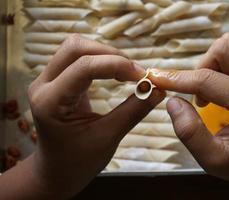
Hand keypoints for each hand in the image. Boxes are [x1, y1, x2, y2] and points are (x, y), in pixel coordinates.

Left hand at [0, 34, 164, 198]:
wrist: (56, 172)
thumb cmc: (78, 162)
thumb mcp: (108, 137)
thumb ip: (134, 111)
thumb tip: (158, 90)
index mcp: (50, 102)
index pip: (84, 67)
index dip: (118, 65)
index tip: (144, 76)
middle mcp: (43, 85)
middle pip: (76, 47)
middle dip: (110, 54)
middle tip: (135, 72)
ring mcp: (47, 81)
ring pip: (76, 48)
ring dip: (105, 54)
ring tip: (127, 71)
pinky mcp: (56, 81)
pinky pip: (77, 58)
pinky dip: (100, 60)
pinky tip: (115, 72)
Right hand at [149, 30, 228, 198]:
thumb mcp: (213, 160)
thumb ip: (189, 132)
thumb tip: (172, 101)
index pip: (208, 80)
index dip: (176, 79)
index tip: (157, 78)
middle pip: (223, 49)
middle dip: (199, 68)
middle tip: (198, 94)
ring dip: (214, 60)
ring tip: (213, 85)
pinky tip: (228, 71)